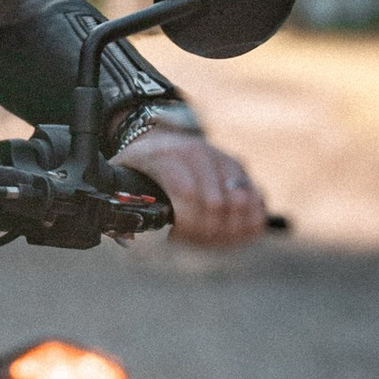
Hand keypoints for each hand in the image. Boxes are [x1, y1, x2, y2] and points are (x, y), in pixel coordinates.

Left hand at [112, 128, 268, 246]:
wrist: (163, 135)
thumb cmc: (141, 165)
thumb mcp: (122, 176)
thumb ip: (122, 203)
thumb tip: (129, 236)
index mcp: (167, 156)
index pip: (187, 193)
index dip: (187, 223)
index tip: (176, 237)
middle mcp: (199, 153)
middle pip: (215, 204)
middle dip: (205, 233)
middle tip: (193, 243)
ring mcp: (222, 160)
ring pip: (240, 203)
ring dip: (228, 231)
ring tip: (211, 242)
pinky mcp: (239, 168)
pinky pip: (256, 199)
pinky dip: (249, 222)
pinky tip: (234, 235)